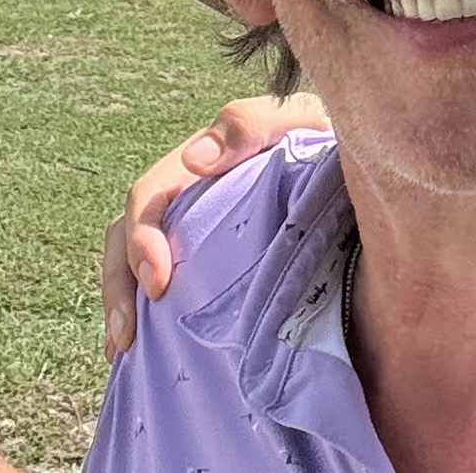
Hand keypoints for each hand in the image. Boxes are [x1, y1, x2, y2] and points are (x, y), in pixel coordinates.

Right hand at [101, 94, 329, 358]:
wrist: (356, 159)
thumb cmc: (318, 137)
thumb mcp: (291, 119)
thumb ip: (248, 125)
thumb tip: (194, 160)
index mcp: (194, 169)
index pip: (149, 199)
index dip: (140, 240)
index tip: (158, 282)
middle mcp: (183, 203)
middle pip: (125, 239)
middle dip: (120, 287)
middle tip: (127, 336)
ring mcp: (191, 235)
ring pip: (134, 268)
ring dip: (123, 308)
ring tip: (124, 353)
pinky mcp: (208, 265)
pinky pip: (167, 291)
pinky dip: (149, 320)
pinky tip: (145, 356)